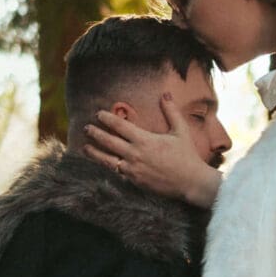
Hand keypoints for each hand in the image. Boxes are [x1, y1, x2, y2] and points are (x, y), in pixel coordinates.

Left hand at [86, 97, 220, 207]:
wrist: (191, 182)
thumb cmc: (186, 156)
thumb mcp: (180, 131)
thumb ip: (171, 112)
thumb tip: (166, 95)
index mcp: (144, 140)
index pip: (119, 126)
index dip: (107, 118)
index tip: (99, 114)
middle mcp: (135, 154)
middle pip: (108, 141)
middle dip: (95, 133)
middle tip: (86, 128)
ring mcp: (133, 169)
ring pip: (107, 160)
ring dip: (94, 153)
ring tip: (85, 147)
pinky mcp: (134, 182)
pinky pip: (115, 173)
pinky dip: (106, 167)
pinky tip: (100, 163)